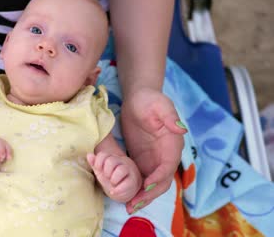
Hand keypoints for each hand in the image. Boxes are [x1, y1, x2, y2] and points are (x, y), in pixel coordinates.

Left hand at [87, 152, 141, 202]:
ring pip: (121, 170)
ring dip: (113, 179)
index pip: (103, 155)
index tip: (98, 170)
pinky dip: (118, 189)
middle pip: (111, 161)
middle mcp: (121, 162)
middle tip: (107, 177)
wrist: (124, 188)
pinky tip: (114, 191)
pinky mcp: (133, 181)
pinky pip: (127, 183)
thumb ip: (95, 163)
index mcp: (111, 158)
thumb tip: (89, 155)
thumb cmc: (111, 178)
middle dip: (106, 172)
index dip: (98, 163)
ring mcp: (128, 170)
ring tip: (113, 183)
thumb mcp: (101, 171)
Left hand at [120, 88, 186, 212]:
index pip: (168, 166)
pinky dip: (135, 190)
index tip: (145, 186)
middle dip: (149, 194)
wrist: (138, 99)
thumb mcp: (159, 105)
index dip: (158, 178)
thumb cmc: (148, 100)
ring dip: (142, 197)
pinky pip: (141, 179)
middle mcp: (165, 156)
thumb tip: (181, 128)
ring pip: (152, 184)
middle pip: (162, 181)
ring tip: (128, 207)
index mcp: (172, 145)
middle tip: (134, 204)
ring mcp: (154, 160)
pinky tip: (124, 198)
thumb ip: (169, 116)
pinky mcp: (143, 160)